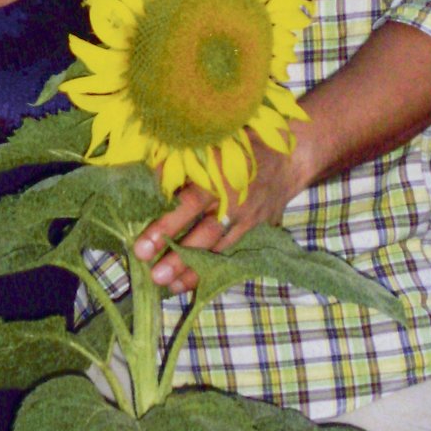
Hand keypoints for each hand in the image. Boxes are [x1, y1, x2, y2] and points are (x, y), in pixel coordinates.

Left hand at [134, 142, 305, 294]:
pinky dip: (215, 267)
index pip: (188, 204)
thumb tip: (148, 180)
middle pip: (204, 234)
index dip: (164, 226)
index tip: (141, 246)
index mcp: (219, 177)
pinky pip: (234, 251)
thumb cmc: (240, 144)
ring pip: (219, 249)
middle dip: (178, 257)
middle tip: (154, 276)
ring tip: (170, 287)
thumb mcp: (209, 144)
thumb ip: (180, 163)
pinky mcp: (258, 229)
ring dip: (195, 269)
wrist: (288, 155)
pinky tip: (196, 280)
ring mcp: (249, 219)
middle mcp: (235, 202)